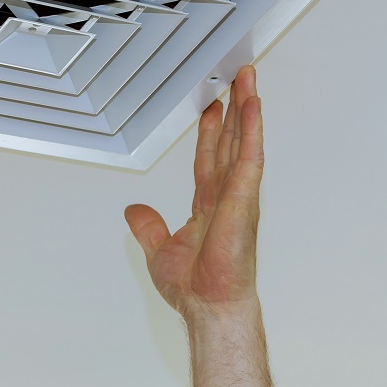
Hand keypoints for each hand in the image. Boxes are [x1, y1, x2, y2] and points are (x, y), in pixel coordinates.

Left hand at [125, 66, 265, 323]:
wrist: (208, 307)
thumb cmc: (197, 288)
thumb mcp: (160, 250)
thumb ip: (149, 227)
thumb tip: (133, 211)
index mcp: (210, 206)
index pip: (210, 159)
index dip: (211, 132)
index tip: (213, 108)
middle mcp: (227, 196)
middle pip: (232, 142)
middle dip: (236, 109)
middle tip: (240, 79)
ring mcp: (239, 196)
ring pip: (243, 142)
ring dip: (248, 110)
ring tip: (250, 82)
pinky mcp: (245, 200)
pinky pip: (249, 159)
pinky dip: (252, 132)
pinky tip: (252, 108)